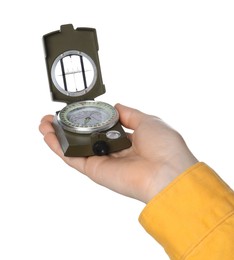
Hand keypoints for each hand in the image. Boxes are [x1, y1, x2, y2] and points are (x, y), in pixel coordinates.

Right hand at [39, 103, 197, 202]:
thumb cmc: (164, 146)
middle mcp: (114, 151)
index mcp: (128, 140)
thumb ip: (128, 114)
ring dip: (59, 137)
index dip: (88, 120)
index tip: (76, 110)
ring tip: (45, 124)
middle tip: (55, 117)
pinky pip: (73, 158)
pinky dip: (59, 148)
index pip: (103, 129)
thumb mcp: (147, 120)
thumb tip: (115, 106)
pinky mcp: (95, 171)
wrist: (168, 172)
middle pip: (86, 139)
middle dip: (69, 128)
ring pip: (76, 148)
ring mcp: (103, 161)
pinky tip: (49, 137)